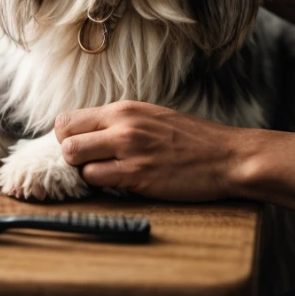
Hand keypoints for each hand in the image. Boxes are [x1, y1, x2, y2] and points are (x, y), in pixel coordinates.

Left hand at [54, 101, 248, 201]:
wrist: (229, 157)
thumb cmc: (193, 141)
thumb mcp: (152, 118)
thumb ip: (120, 124)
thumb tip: (88, 135)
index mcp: (124, 109)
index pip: (68, 119)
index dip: (68, 138)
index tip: (82, 149)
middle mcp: (122, 124)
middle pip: (65, 138)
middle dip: (70, 156)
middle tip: (89, 166)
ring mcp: (129, 149)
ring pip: (75, 158)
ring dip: (85, 173)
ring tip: (106, 176)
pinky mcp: (138, 175)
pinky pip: (96, 180)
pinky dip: (101, 186)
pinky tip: (120, 185)